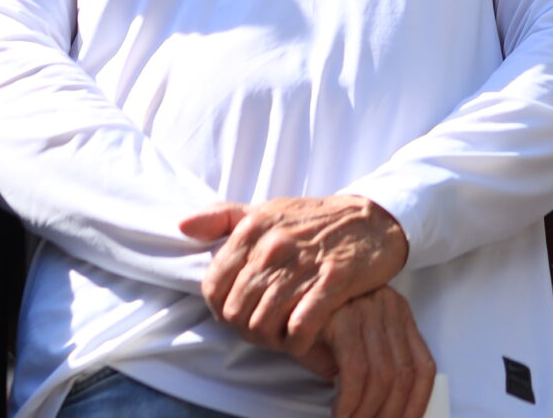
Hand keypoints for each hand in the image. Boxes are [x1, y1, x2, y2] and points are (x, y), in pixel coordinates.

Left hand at [180, 193, 409, 352]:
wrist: (370, 219)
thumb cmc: (311, 221)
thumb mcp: (266, 210)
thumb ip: (223, 217)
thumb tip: (182, 225)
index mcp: (253, 228)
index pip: (213, 287)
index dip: (221, 310)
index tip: (238, 313)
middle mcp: (273, 244)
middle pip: (237, 312)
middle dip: (246, 329)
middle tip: (265, 329)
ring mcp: (303, 263)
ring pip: (265, 324)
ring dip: (272, 341)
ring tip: (283, 336)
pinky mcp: (333, 281)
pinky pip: (301, 328)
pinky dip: (298, 343)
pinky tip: (305, 339)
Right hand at [286, 288, 435, 417]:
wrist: (276, 308)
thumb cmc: (317, 335)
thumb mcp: (356, 350)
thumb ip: (378, 369)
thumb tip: (394, 413)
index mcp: (398, 312)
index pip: (423, 365)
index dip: (417, 404)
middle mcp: (386, 304)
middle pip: (403, 373)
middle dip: (390, 414)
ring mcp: (364, 305)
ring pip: (382, 374)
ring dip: (368, 412)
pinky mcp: (341, 314)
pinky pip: (355, 369)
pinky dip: (350, 401)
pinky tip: (340, 414)